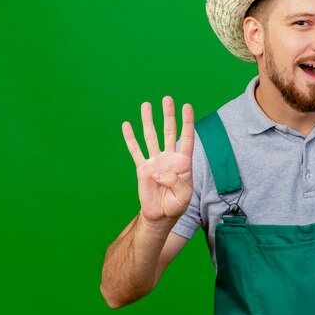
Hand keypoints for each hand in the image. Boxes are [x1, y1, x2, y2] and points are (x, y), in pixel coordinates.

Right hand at [122, 97, 194, 221]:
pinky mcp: (142, 168)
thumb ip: (175, 182)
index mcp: (183, 162)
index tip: (187, 106)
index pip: (186, 138)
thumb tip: (158, 172)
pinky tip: (127, 125)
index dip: (187, 122)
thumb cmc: (176, 204)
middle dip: (168, 115)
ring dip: (148, 121)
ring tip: (146, 105)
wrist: (161, 215)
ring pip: (150, 137)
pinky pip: (135, 151)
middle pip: (168, 131)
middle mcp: (169, 158)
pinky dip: (130, 138)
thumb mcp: (183, 195)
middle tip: (167, 98)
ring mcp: (155, 161)